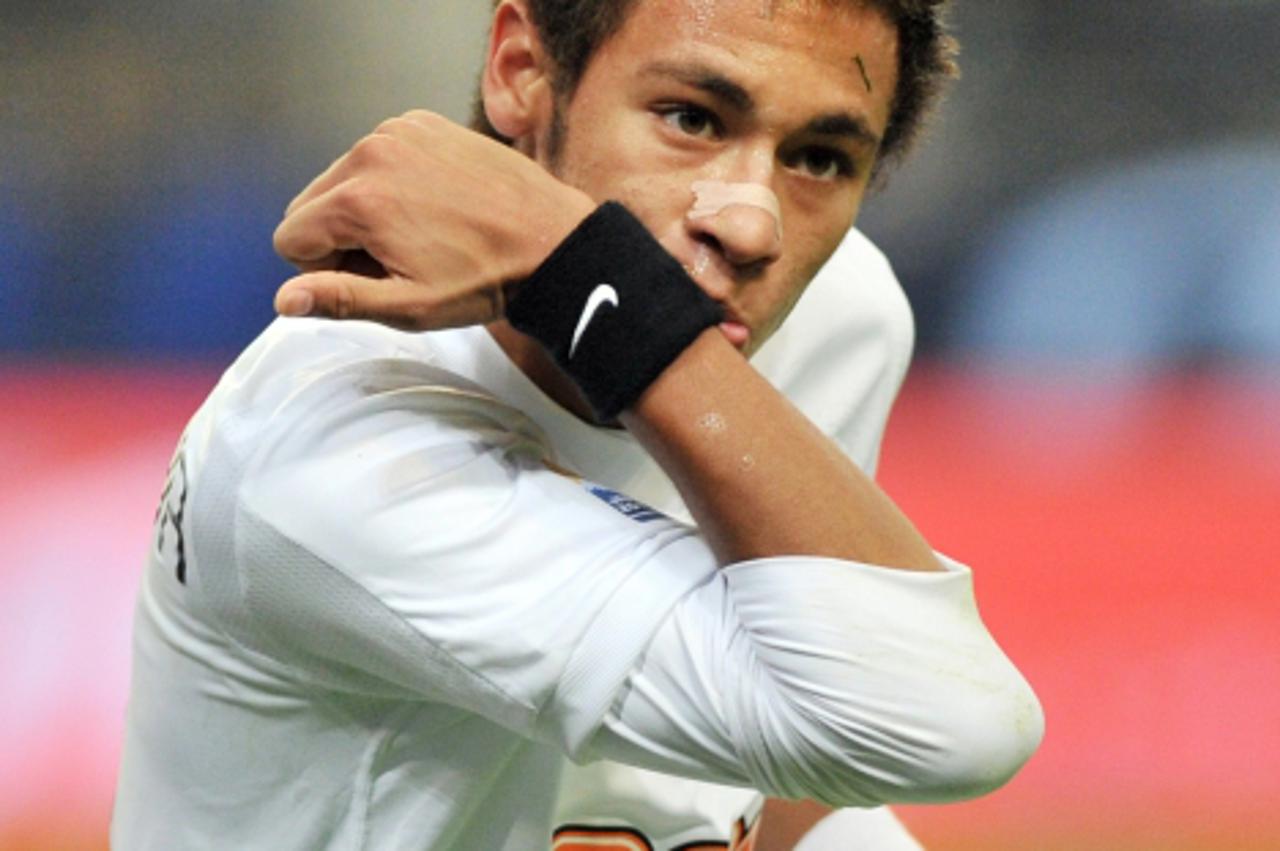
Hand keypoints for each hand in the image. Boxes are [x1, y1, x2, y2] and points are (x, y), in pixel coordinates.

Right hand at [272, 110, 594, 329]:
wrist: (551, 240)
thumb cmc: (485, 279)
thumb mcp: (409, 306)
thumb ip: (340, 299)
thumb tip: (284, 299)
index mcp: (359, 200)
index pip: (290, 238)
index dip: (324, 270)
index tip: (373, 278)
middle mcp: (370, 153)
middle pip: (310, 204)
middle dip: (339, 238)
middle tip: (397, 260)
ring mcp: (398, 131)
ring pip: (342, 178)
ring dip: (364, 209)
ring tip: (419, 234)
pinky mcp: (422, 122)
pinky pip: (377, 155)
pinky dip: (391, 180)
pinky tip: (432, 206)